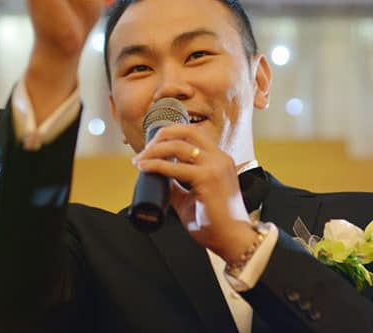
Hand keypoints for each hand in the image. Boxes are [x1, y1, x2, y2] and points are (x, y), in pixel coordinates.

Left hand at [132, 124, 256, 261]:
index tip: (151, 147)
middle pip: (186, 131)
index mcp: (219, 160)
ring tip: (139, 160)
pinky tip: (144, 167)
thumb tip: (157, 176)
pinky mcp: (208, 179)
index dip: (170, 135)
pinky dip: (156, 165)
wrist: (233, 241)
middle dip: (161, 135)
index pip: (193, 134)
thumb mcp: (191, 197)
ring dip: (154, 150)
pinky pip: (175, 167)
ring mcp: (216, 166)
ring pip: (178, 145)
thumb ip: (177, 185)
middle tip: (144, 151)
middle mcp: (219, 158)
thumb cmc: (215, 223)